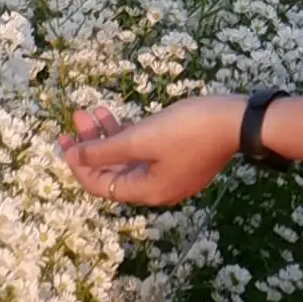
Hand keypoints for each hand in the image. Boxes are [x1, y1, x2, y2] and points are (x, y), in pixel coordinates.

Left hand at [61, 89, 246, 208]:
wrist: (237, 120)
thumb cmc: (189, 130)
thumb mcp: (142, 138)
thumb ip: (105, 150)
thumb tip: (74, 158)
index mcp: (147, 191)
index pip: (100, 185)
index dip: (78, 163)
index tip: (64, 139)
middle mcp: (157, 188)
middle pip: (112, 171)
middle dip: (91, 144)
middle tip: (77, 117)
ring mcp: (170, 173)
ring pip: (128, 158)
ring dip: (108, 136)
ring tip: (92, 110)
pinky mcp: (180, 157)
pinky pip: (145, 151)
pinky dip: (128, 135)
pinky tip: (117, 115)